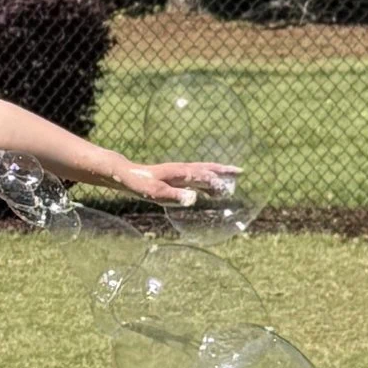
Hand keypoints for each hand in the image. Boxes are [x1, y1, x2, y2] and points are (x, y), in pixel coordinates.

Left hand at [111, 159, 237, 209]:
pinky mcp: (175, 178)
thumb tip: (193, 199)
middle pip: (207, 168)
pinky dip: (206, 182)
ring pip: (203, 172)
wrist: (126, 175)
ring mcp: (179, 173)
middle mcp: (182, 170)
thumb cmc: (139, 184)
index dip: (215, 180)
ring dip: (217, 176)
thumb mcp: (155, 192)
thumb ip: (173, 196)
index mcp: (179, 172)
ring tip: (231, 181)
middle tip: (240, 172)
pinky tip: (210, 191)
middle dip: (223, 170)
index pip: (202, 175)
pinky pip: (196, 178)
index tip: (228, 186)